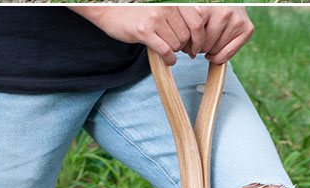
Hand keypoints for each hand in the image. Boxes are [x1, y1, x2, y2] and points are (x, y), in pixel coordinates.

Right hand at [73, 6, 252, 65]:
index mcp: (172, 0)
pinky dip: (169, 59)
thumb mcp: (161, 6)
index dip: (199, 37)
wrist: (110, 10)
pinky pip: (166, 51)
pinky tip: (168, 60)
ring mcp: (155, 18)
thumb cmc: (137, 10)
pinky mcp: (145, 31)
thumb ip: (178, 15)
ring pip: (177, 44)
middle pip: (187, 35)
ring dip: (175, 51)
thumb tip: (197, 36)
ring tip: (167, 48)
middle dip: (185, 46)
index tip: (196, 46)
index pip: (197, 21)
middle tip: (181, 50)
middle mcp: (166, 6)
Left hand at [194, 7, 253, 62]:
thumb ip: (190, 24)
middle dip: (198, 48)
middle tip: (198, 46)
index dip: (189, 42)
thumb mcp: (198, 12)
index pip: (195, 31)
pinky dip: (217, 58)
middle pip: (205, 44)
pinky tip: (214, 53)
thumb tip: (185, 49)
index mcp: (209, 5)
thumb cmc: (211, 10)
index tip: (188, 45)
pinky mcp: (247, 29)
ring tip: (207, 46)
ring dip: (208, 53)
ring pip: (215, 51)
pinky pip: (227, 55)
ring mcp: (237, 21)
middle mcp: (224, 12)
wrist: (232, 2)